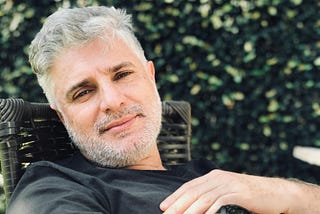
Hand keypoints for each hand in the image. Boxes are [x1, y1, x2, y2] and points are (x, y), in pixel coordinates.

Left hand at [160, 169, 296, 213]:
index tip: (164, 206)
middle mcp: (219, 178)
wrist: (277, 193)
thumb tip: (196, 208)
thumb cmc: (250, 196)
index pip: (190, 186)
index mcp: (214, 176)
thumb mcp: (228, 192)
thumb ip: (213, 197)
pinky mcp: (239, 193)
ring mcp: (229, 184)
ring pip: (203, 198)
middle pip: (193, 192)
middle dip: (177, 205)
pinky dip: (209, 212)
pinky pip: (219, 203)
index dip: (175, 196)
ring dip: (188, 210)